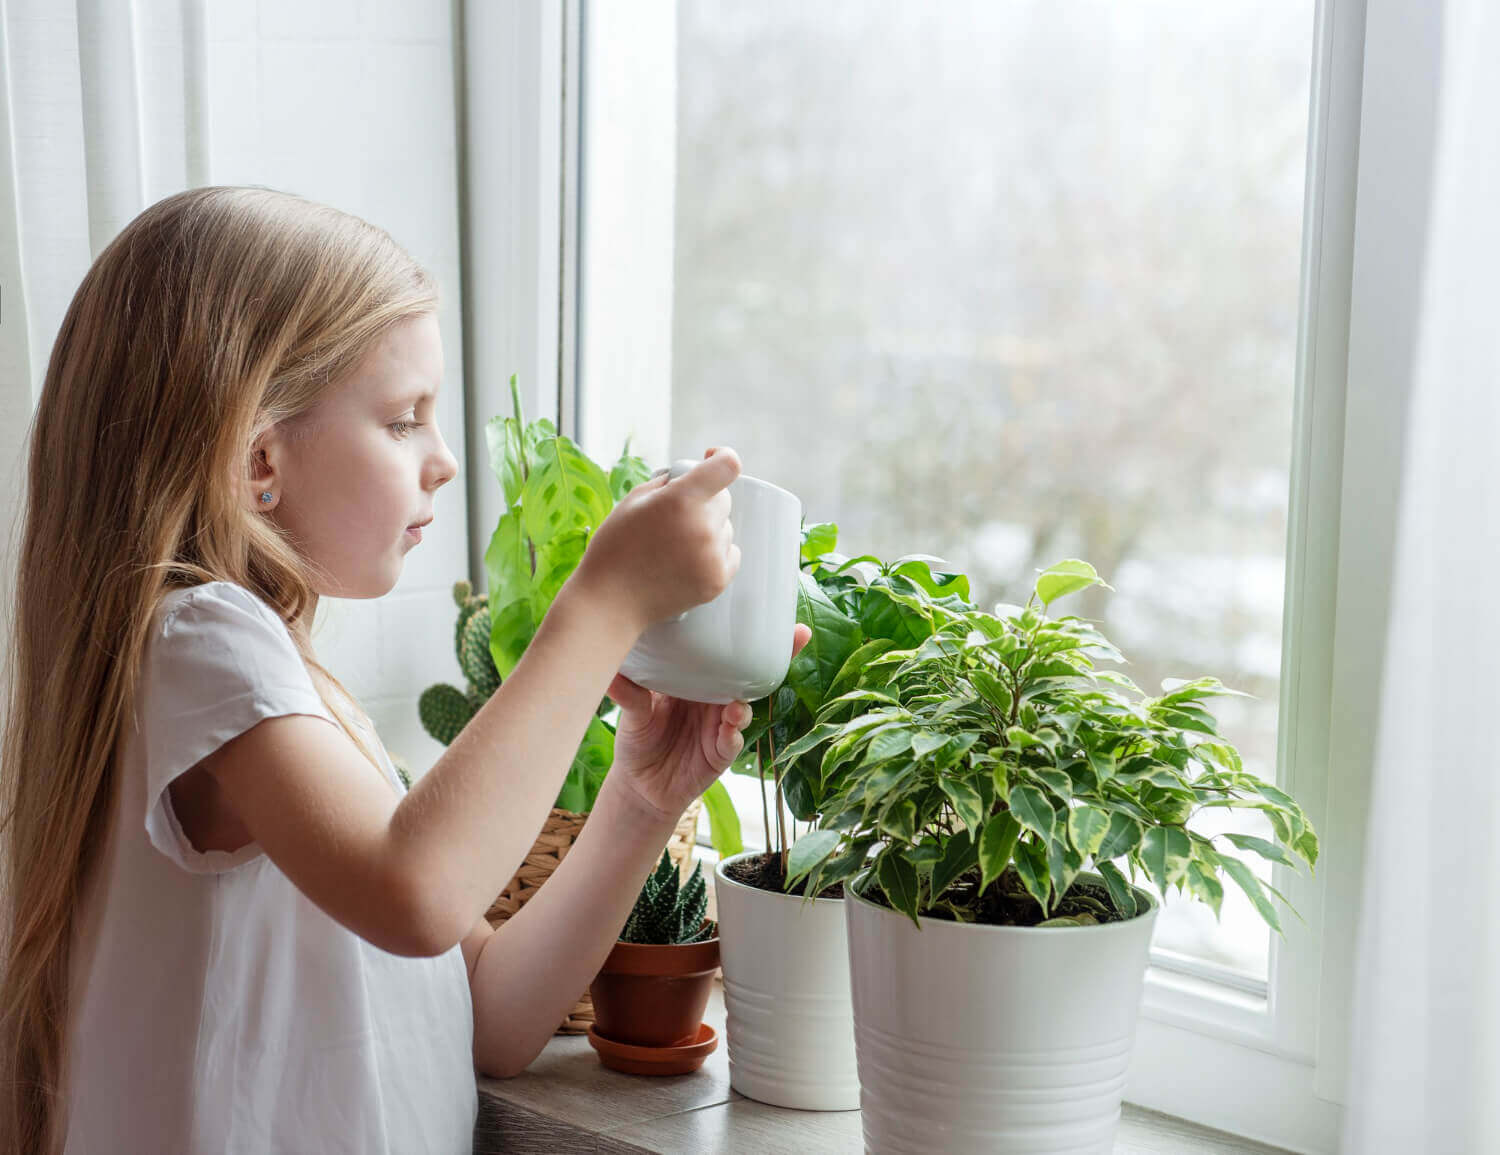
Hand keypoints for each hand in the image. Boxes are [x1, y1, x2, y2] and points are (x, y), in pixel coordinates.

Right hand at [573, 447, 742, 634]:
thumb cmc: (616, 547)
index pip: (727, 465)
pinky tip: (686, 560)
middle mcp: (703, 527)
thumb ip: (668, 481)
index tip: (711, 459)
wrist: (610, 601)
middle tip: (675, 517)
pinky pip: (730, 553)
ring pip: (725, 528)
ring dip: (707, 529)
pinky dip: (714, 553)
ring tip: (674, 546)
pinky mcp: (717, 581)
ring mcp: (712, 556)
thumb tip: (693, 472)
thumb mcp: (633, 500)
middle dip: (704, 501)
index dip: (722, 457)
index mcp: (681, 500)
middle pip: (723, 499)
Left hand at [605, 623, 813, 822]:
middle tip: (796, 636)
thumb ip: (629, 694)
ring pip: (745, 705)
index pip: (724, 652)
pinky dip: (733, 733)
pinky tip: (730, 727)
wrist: (640, 785)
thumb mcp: (632, 712)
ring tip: (739, 700)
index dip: (749, 634)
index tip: (768, 612)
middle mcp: (714, 698)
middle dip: (774, 656)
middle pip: (749, 673)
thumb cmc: (638, 739)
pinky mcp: (720, 753)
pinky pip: (732, 740)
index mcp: (696, 678)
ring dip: (747, 700)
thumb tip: (610, 671)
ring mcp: (720, 725)